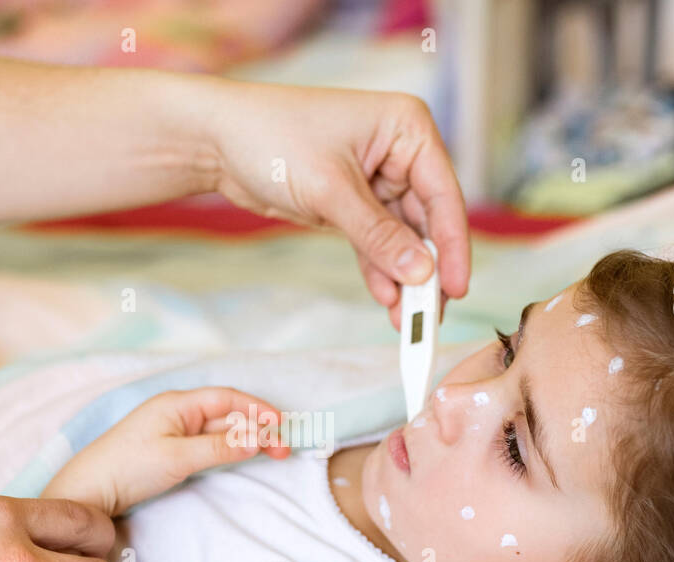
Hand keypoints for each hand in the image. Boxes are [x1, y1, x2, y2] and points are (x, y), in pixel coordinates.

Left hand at [44, 387, 290, 515]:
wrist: (89, 492)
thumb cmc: (126, 468)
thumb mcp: (178, 458)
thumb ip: (219, 448)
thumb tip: (258, 438)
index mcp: (177, 404)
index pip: (227, 398)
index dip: (258, 410)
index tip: (281, 427)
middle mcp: (177, 412)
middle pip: (227, 414)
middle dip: (258, 427)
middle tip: (283, 450)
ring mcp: (173, 431)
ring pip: (220, 430)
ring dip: (247, 439)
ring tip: (272, 453)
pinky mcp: (170, 451)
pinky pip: (209, 444)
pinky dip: (230, 449)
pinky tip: (243, 457)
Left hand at [203, 80, 469, 328]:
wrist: (217, 140)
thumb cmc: (272, 138)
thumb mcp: (331, 189)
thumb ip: (378, 235)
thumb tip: (422, 274)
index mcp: (407, 128)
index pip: (443, 194)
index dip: (452, 245)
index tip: (456, 288)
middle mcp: (399, 152)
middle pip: (427, 221)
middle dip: (427, 270)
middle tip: (430, 317)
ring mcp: (378, 179)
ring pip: (403, 238)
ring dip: (404, 278)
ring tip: (407, 321)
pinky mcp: (354, 204)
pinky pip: (376, 244)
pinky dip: (380, 271)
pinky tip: (387, 301)